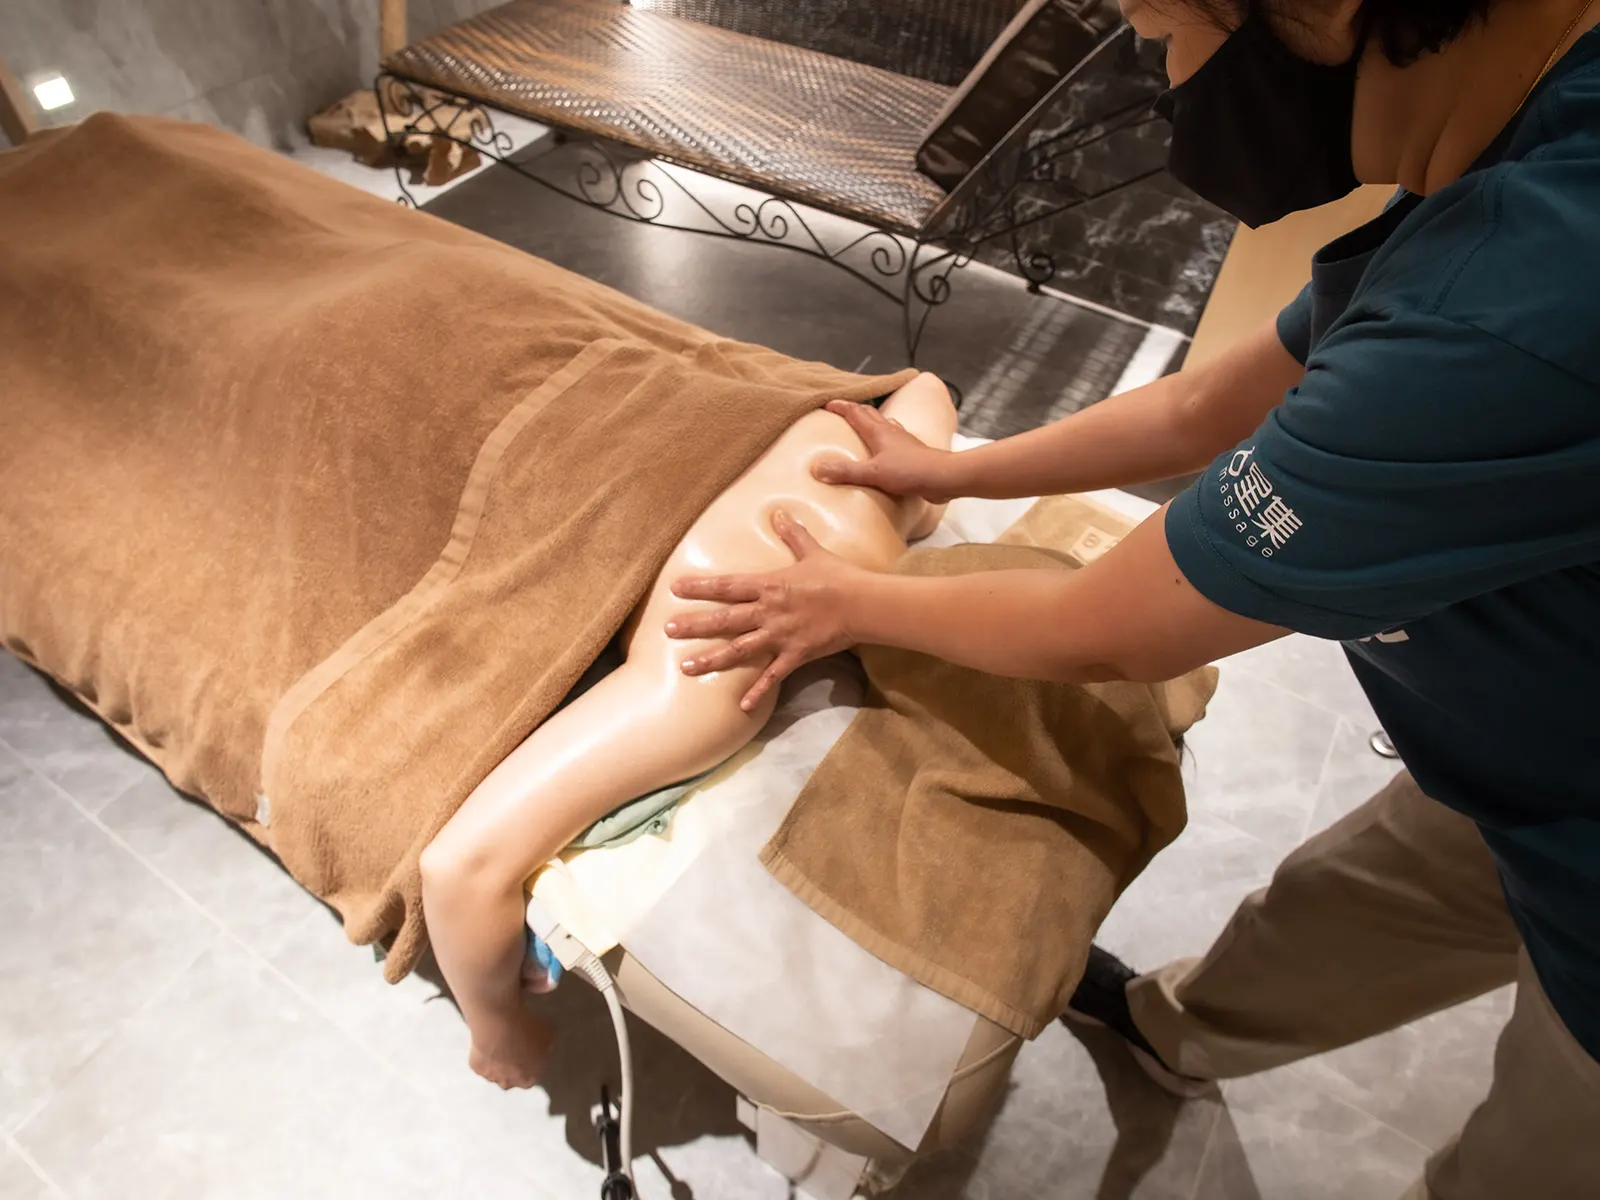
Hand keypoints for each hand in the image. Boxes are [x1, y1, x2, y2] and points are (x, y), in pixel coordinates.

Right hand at [469, 1008, 554, 1089]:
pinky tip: (486, 1042)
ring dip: (497, 1062)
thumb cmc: (528, 1030)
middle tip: (514, 1048)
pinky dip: (483, 1054)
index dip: (531, 1065)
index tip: (530, 1053)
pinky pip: (481, 1063)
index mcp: (530, 1078)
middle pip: (512, 1078)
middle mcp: (510, 1083)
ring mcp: (491, 1077)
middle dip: (513, 1067)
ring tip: (499, 1043)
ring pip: (495, 1073)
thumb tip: (543, 1047)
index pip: (532, 1077)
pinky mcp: (476, 1068)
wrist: (500, 1027)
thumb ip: (545, 1048)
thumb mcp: (548, 1036)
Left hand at [667, 510, 865, 711]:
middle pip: (724, 620)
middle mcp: (769, 612)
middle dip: (694, 625)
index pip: (727, 586)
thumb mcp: (813, 551)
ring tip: (686, 667)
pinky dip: (757, 691)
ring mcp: (780, 636)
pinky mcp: (795, 655)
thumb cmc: (838, 575)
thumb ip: (792, 534)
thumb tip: (779, 512)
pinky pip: (772, 676)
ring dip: (712, 658)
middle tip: (667, 630)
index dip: (700, 587)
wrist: (863, 603)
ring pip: (739, 649)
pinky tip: (742, 707)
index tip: (675, 588)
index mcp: (770, 586)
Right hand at [812, 400, 956, 500]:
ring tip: (861, 425)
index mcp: (879, 431)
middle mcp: (891, 431)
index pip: (855, 412)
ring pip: (883, 424)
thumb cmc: (910, 471)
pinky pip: (893, 439)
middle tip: (841, 410)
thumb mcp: (873, 472)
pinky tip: (884, 448)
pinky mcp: (911, 453)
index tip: (827, 404)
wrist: (943, 477)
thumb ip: (845, 471)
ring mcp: (903, 441)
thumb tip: (816, 468)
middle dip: (854, 410)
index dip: (841, 406)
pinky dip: (884, 438)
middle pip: (870, 414)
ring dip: (870, 421)